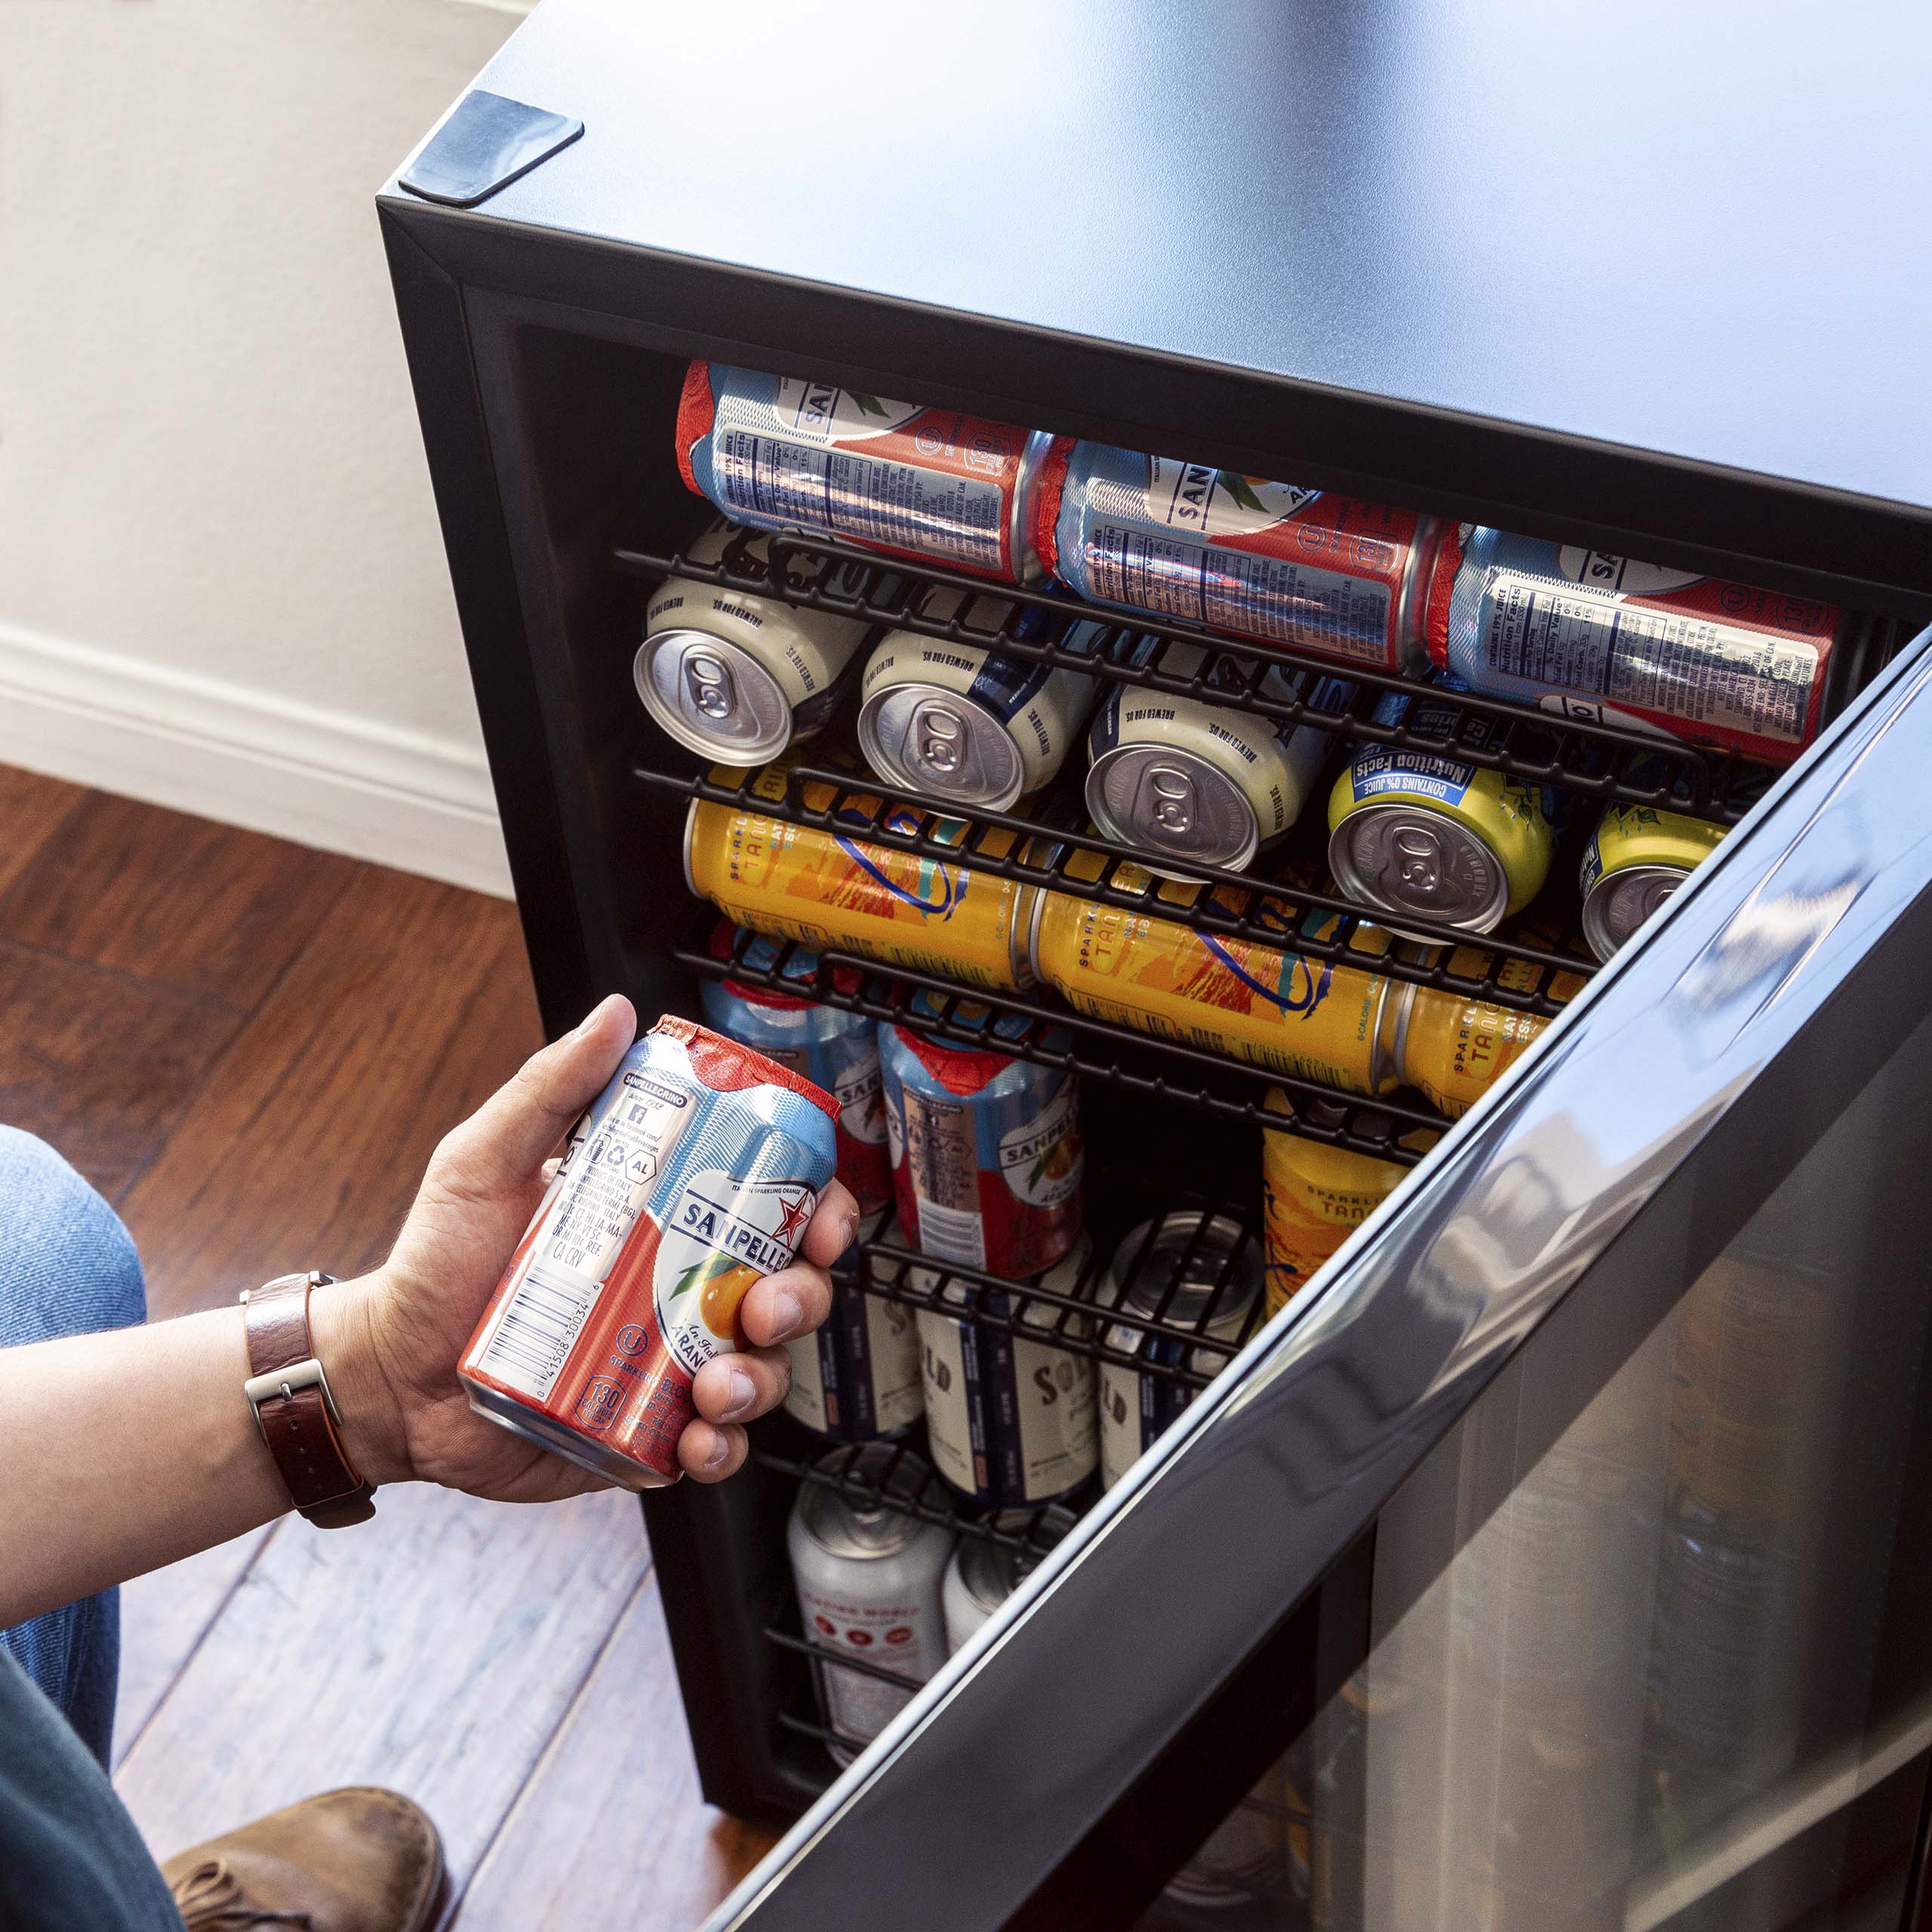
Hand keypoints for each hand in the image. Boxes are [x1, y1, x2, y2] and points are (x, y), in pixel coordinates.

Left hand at [313, 995, 859, 1501]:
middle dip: (800, 1300)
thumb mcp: (485, 1161)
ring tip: (715, 1385)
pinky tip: (697, 1441)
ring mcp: (666, 1369)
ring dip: (761, 1380)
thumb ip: (549, 1088)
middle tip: (762, 1308)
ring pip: (761, 1372)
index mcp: (662, 1224)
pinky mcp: (644, 1437)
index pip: (768, 1210)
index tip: (823, 1220)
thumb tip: (614, 1014)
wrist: (384, 1379)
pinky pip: (713, 1448)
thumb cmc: (434, 1265)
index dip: (818, 1213)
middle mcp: (677, 1295)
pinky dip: (723, 1449)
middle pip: (786, 1292)